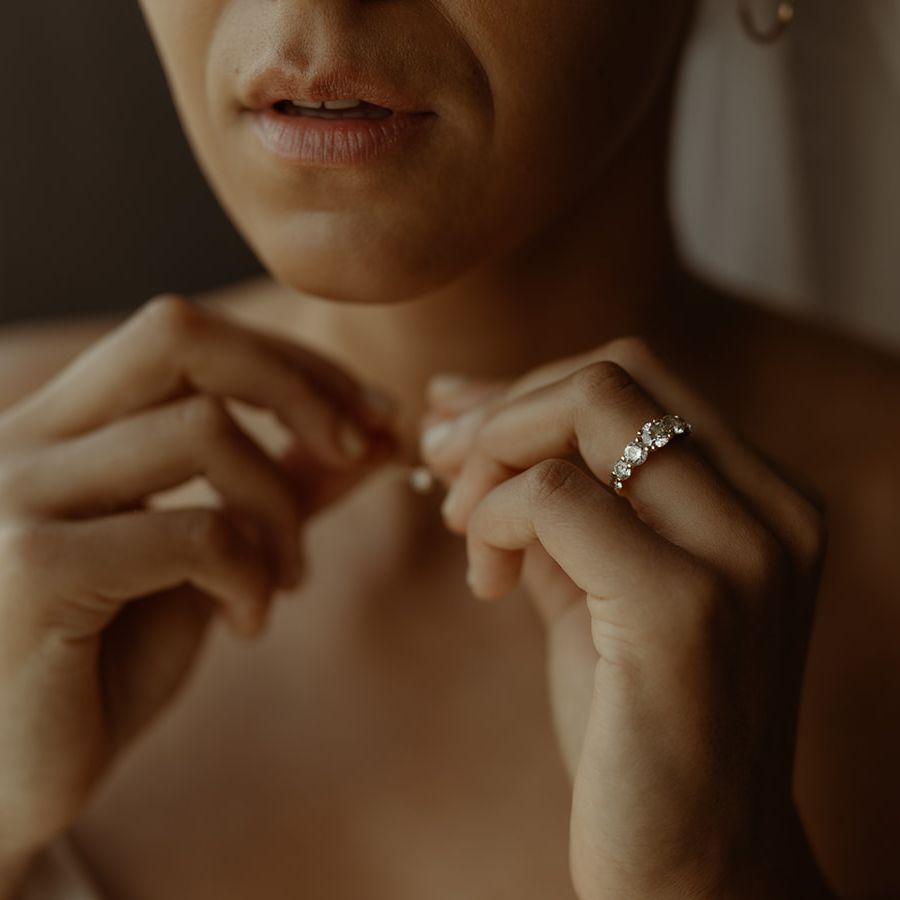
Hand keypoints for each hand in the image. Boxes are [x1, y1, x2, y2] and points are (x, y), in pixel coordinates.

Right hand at [0, 295, 397, 858]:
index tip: (369, 414)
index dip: (290, 361)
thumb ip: (281, 489)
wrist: (3, 779)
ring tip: (288, 578)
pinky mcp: (33, 569)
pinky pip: (195, 531)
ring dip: (281, 507)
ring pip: (203, 431)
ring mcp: (16, 497)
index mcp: (60, 428)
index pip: (180, 332)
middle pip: (179, 335)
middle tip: (358, 447)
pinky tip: (248, 622)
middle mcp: (23, 440)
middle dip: (299, 383)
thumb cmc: (103, 664)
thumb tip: (378, 438)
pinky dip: (251, 573)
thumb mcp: (208, 561)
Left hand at [419, 337, 831, 898]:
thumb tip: (455, 395)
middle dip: (505, 410)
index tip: (461, 439)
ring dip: (493, 458)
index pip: (635, 375)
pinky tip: (488, 586)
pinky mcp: (685, 609)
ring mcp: (739, 555)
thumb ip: (541, 490)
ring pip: (587, 407)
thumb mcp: (592, 583)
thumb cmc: (638, 725)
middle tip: (447, 474)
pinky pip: (555, 499)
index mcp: (762, 500)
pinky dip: (495, 520)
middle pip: (612, 371)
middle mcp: (771, 512)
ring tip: (467, 535)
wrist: (693, 868)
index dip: (530, 392)